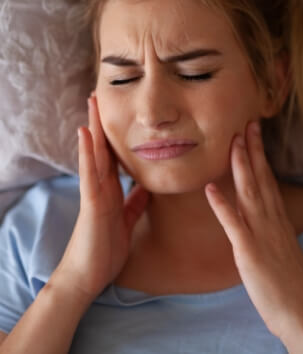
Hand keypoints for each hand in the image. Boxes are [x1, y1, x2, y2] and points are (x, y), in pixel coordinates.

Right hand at [54, 92, 149, 301]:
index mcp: (111, 191)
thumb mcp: (127, 220)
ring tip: (92, 103)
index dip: (116, 136)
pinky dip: (88, 153)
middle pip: (103, 149)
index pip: (114, 157)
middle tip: (101, 97)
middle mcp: (101, 187)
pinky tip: (86, 133)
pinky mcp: (91, 203)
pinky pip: (90, 174)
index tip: (120, 115)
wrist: (89, 276)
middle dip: (103, 124)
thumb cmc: (106, 249)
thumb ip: (134, 203)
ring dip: (93, 128)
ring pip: (94, 155)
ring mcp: (94, 193)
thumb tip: (147, 187)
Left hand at [204, 120, 302, 340]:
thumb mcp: (282, 247)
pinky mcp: (249, 252)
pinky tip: (209, 188)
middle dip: (252, 149)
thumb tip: (263, 215)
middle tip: (246, 123)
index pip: (269, 179)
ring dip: (240, 166)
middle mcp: (272, 220)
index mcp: (278, 219)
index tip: (254, 134)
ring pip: (250, 192)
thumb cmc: (291, 283)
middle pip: (261, 178)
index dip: (260, 155)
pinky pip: (234, 224)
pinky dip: (221, 205)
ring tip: (232, 142)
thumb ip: (272, 228)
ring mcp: (261, 234)